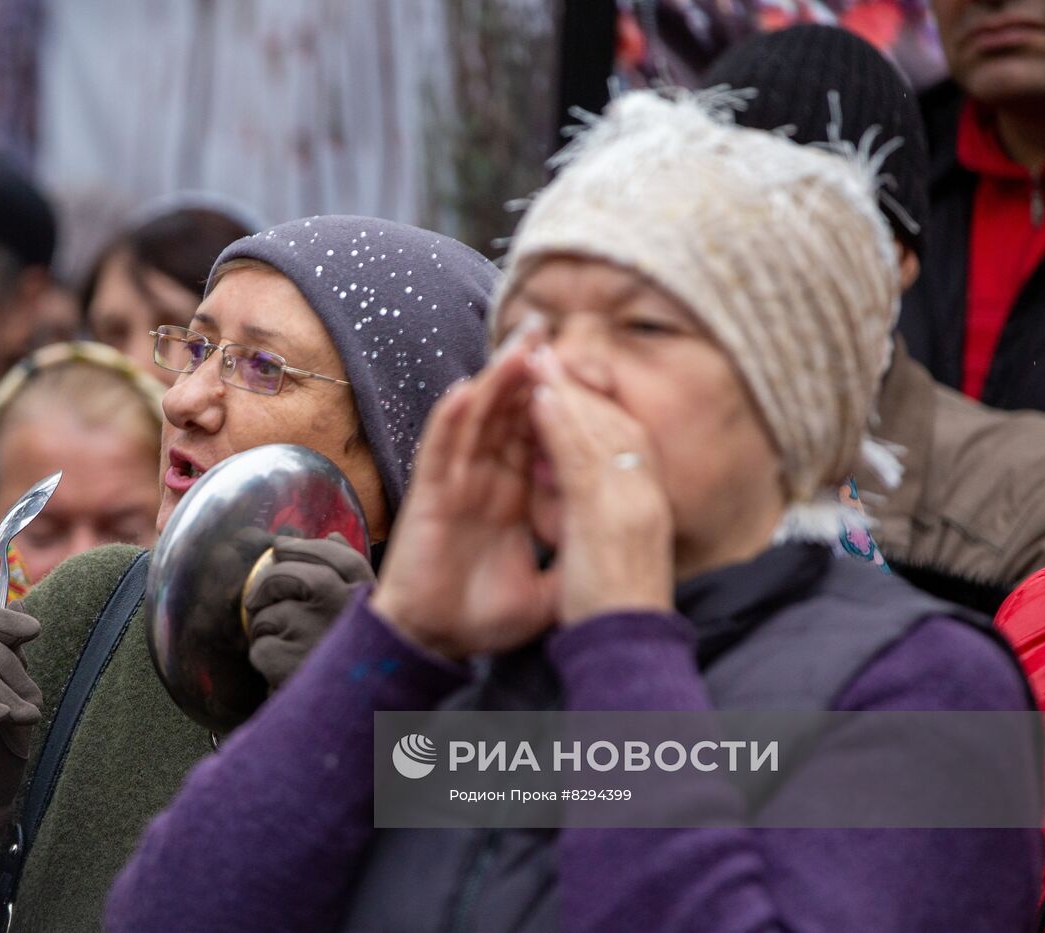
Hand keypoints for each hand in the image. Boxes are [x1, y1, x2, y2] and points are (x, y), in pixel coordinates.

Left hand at [244, 533, 375, 688]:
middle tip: (260, 600)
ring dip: (265, 630)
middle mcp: (345, 605)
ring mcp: (316, 630)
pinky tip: (285, 672)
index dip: (302, 547)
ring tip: (288, 650)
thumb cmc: (358, 666)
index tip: (281, 547)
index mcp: (370, 594)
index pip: (336, 553)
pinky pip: (261, 647)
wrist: (353, 727)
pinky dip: (264, 659)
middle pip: (288, 574)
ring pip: (267, 613)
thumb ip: (351, 574)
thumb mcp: (366, 616)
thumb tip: (333, 534)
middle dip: (268, 585)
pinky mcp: (290, 660)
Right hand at [371, 340, 557, 658]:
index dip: (555, 402)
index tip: (581, 366)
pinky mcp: (431, 498)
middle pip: (508, 415)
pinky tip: (466, 390)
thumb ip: (574, 561)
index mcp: (513, 496)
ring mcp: (457, 485)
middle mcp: (485, 481)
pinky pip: (441, 451)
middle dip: (526, 371)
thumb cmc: (482, 617)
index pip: (538, 437)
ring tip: (518, 342)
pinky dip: (451, 420)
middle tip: (546, 326)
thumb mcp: (548, 590)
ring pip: (478, 421)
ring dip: (495, 380)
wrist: (436, 644)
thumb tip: (613, 551)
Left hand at [529, 346, 672, 621]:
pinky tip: (540, 399)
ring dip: (567, 391)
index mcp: (648, 503)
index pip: (625, 438)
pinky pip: (582, 458)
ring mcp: (632, 502)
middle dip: (580, 386)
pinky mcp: (607, 515)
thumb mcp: (613, 554)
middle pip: (615, 423)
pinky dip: (562, 424)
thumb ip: (603, 519)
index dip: (595, 404)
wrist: (626, 650)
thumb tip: (588, 498)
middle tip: (548, 351)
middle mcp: (646, 495)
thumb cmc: (616, 611)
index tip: (566, 378)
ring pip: (599, 431)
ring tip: (538, 360)